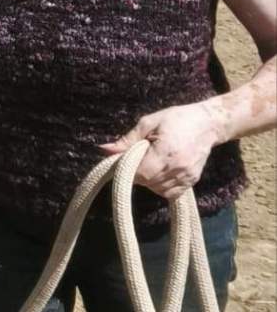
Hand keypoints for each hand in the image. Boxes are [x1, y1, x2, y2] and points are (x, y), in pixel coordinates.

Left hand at [102, 101, 220, 198]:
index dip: (128, 169)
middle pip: (147, 183)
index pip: (139, 174)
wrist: (208, 124)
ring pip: (157, 190)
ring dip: (149, 180)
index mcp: (166, 152)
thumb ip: (127, 140)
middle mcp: (178, 168)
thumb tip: (104, 149)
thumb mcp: (148, 123)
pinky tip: (161, 172)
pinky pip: (171, 193)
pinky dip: (162, 186)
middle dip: (138, 173)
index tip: (126, 159)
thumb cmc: (177, 119)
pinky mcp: (192, 181)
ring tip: (152, 162)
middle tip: (140, 157)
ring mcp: (187, 176)